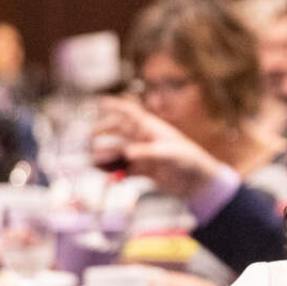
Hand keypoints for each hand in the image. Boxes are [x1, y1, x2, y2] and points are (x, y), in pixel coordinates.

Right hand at [93, 96, 223, 197]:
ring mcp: (142, 155)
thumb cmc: (189, 160)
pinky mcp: (143, 171)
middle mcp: (144, 139)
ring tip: (94, 159)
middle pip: (118, 131)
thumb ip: (147, 152)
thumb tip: (127, 153)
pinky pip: (124, 169)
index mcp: (151, 128)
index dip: (115, 106)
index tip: (99, 103)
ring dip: (106, 154)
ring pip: (119, 151)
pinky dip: (114, 172)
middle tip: (89, 138)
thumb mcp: (170, 153)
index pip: (130, 113)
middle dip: (103, 132)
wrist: (197, 182)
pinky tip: (106, 175)